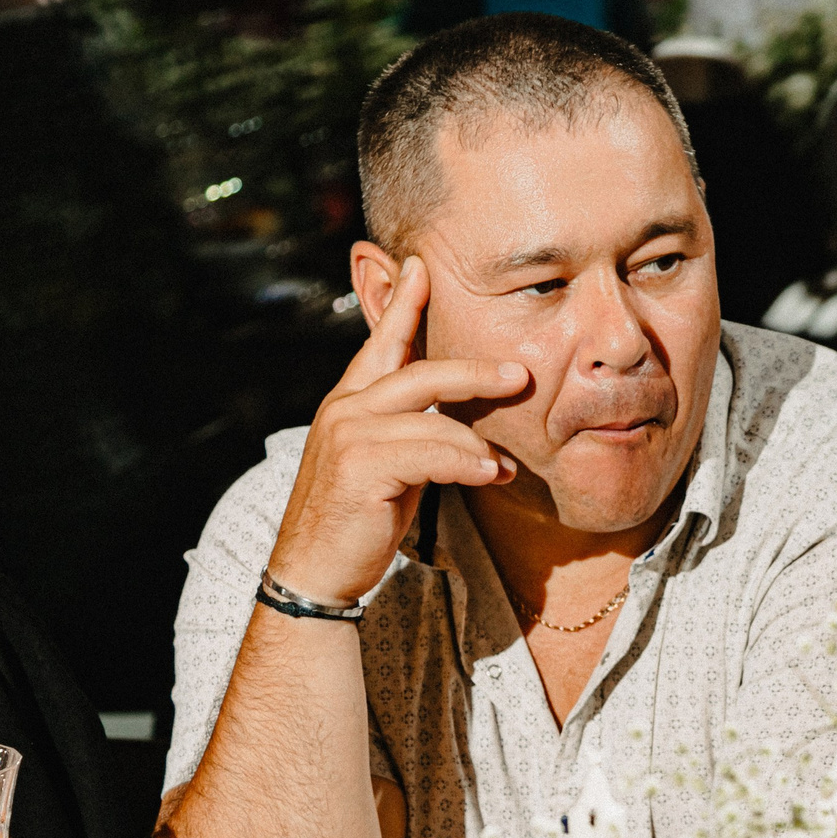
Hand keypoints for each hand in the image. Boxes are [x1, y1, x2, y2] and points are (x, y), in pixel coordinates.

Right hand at [268, 257, 528, 604]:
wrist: (315, 570)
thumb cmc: (359, 518)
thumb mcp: (390, 465)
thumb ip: (416, 432)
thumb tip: (471, 425)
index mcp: (351, 402)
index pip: (381, 344)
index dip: (403, 305)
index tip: (421, 266)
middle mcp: (345, 409)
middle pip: (421, 373)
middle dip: (474, 373)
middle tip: (521, 375)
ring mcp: (348, 435)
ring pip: (432, 417)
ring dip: (478, 441)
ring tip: (506, 465)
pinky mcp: (359, 466)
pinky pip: (431, 452)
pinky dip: (468, 462)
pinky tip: (492, 474)